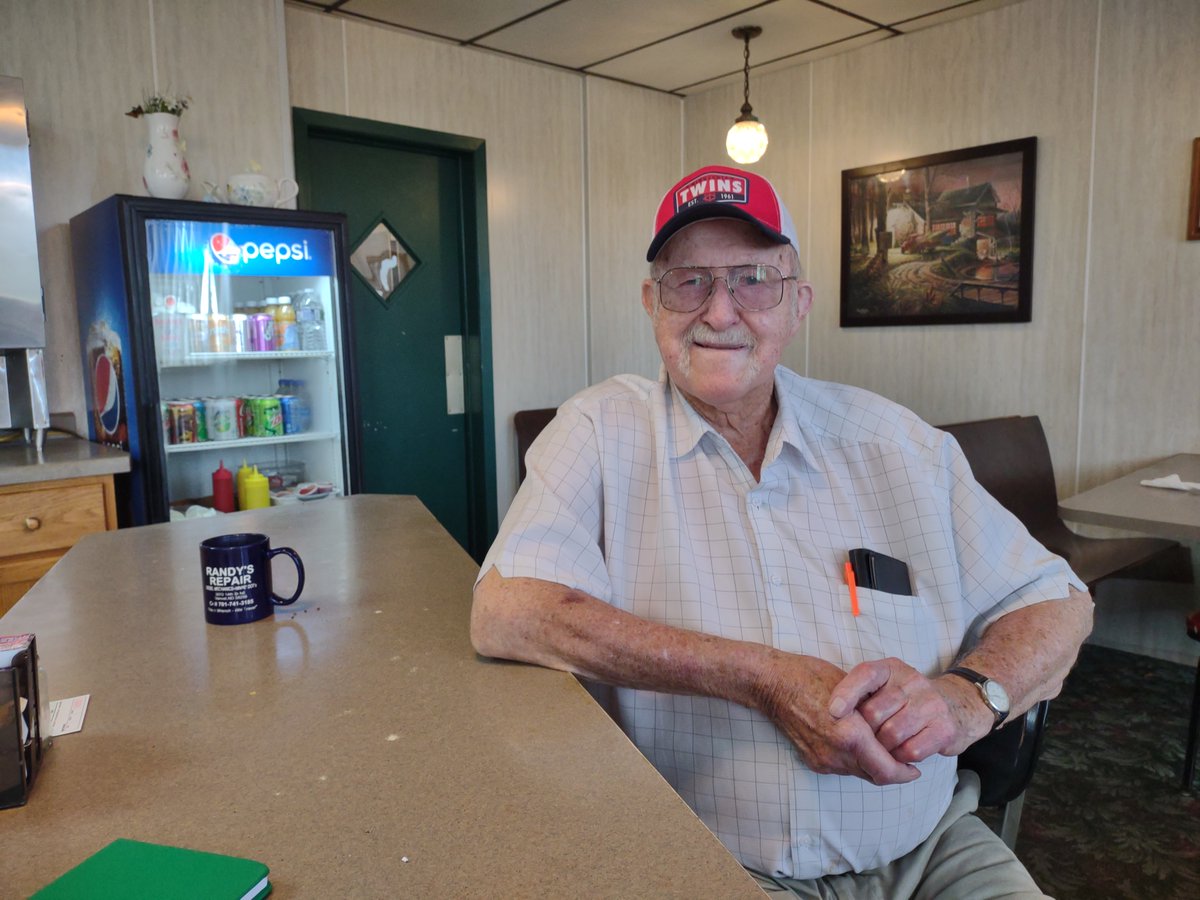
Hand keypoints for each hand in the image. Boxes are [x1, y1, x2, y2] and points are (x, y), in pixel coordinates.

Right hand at [753, 652, 920, 784]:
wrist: (772, 685)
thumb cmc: (811, 677)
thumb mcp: (853, 689)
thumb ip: (873, 716)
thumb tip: (894, 726)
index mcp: (849, 735)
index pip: (887, 771)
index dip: (906, 773)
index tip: (916, 768)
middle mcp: (836, 754)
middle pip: (875, 777)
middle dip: (893, 771)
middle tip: (907, 763)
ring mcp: (822, 760)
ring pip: (859, 773)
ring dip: (873, 766)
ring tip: (884, 751)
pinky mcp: (813, 760)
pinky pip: (842, 768)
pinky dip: (855, 761)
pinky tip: (858, 745)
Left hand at [828, 658, 992, 762]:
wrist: (956, 707)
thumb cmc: (906, 700)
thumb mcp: (884, 686)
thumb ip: (861, 694)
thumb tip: (829, 713)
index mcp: (891, 668)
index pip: (865, 674)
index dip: (847, 692)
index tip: (833, 711)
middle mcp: (912, 681)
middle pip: (874, 712)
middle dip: (864, 733)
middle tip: (865, 740)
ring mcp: (931, 704)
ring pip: (891, 734)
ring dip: (882, 748)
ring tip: (883, 748)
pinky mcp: (944, 728)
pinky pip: (911, 750)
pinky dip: (900, 758)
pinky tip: (900, 754)